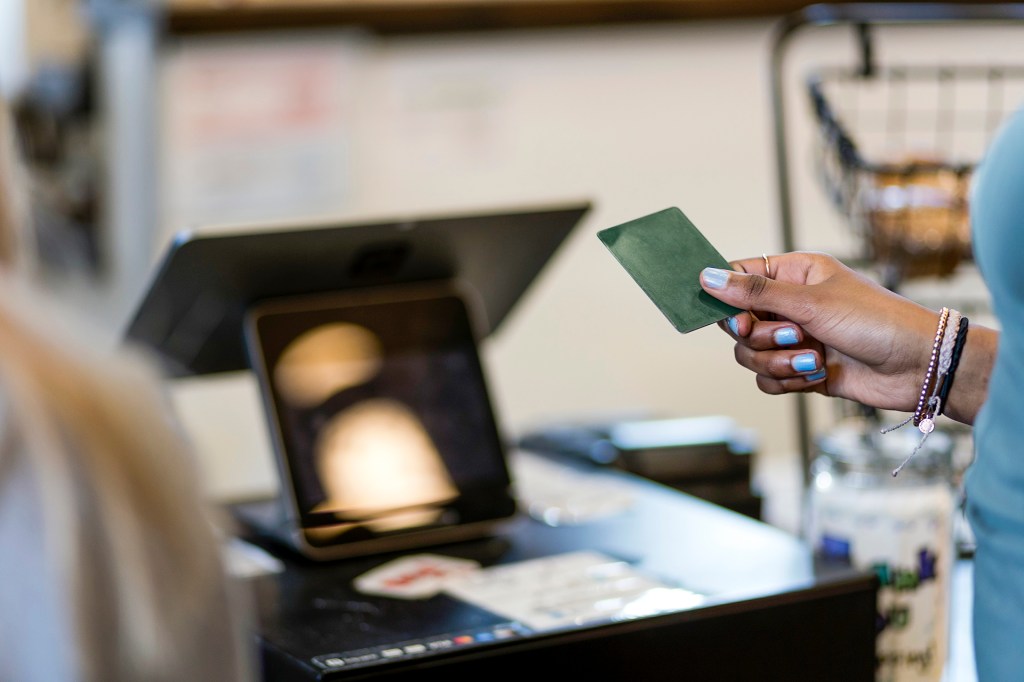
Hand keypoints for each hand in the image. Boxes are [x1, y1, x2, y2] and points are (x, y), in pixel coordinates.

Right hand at [698, 251, 939, 412]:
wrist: (917, 366)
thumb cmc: (876, 321)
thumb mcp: (811, 302)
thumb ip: (755, 293)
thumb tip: (707, 277)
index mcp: (793, 275)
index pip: (740, 278)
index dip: (729, 300)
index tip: (739, 319)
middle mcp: (790, 305)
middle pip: (739, 322)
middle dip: (761, 338)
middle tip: (792, 336)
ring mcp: (795, 339)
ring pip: (751, 355)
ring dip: (777, 363)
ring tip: (812, 360)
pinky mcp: (801, 370)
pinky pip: (767, 379)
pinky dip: (786, 381)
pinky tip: (815, 376)